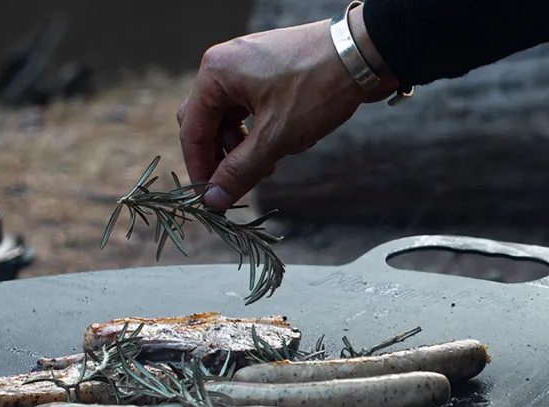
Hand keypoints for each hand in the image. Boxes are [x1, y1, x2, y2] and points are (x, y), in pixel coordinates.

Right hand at [177, 9, 396, 211]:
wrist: (366, 53)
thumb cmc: (317, 90)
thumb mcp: (275, 138)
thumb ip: (239, 171)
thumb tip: (213, 201)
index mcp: (215, 73)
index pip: (192, 131)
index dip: (199, 169)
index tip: (210, 199)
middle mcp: (224, 65)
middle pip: (206, 124)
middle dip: (223, 157)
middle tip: (239, 182)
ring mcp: (246, 66)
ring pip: (229, 120)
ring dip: (244, 148)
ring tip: (269, 166)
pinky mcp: (266, 72)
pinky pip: (249, 110)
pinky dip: (260, 132)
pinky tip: (282, 145)